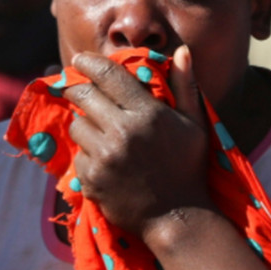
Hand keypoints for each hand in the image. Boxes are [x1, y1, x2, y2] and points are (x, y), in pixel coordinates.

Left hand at [63, 48, 213, 236]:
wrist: (177, 218)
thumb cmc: (188, 167)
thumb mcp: (195, 125)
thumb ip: (185, 86)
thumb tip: (183, 51)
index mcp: (148, 114)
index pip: (109, 76)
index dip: (90, 63)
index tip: (80, 58)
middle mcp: (123, 132)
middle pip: (84, 95)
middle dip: (77, 88)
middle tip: (76, 87)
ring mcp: (105, 157)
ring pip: (77, 125)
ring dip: (84, 124)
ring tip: (100, 132)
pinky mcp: (92, 179)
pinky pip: (78, 154)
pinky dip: (87, 155)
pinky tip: (105, 162)